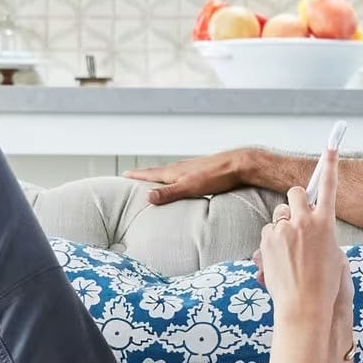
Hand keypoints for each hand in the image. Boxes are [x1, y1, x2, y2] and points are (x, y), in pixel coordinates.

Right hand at [126, 149, 247, 205]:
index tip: (123, 175)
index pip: (150, 173)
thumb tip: (147, 197)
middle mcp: (180, 168)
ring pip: (170, 173)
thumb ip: (169, 193)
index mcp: (174, 171)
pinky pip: (181, 176)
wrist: (239, 165)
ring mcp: (191, 169)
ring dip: (159, 177)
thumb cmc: (216, 176)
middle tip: (132, 177)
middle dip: (144, 175)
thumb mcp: (190, 187)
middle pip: (157, 172)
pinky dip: (174, 180)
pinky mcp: (201, 173)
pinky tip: (179, 183)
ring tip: (152, 181)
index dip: (136, 175)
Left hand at [257, 179, 349, 328]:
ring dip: (282, 228)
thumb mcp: (333, 255)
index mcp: (326, 223)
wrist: (304, 307)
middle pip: (294, 194)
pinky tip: (279, 262)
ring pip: (279, 216)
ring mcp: (284, 230)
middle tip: (297, 217)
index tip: (331, 146)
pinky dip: (271, 243)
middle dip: (295, 201)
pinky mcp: (267, 240)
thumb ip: (321, 234)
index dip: (330, 164)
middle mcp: (304, 221)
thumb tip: (308, 227)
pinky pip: (268, 233)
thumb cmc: (324, 286)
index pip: (329, 187)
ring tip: (290, 254)